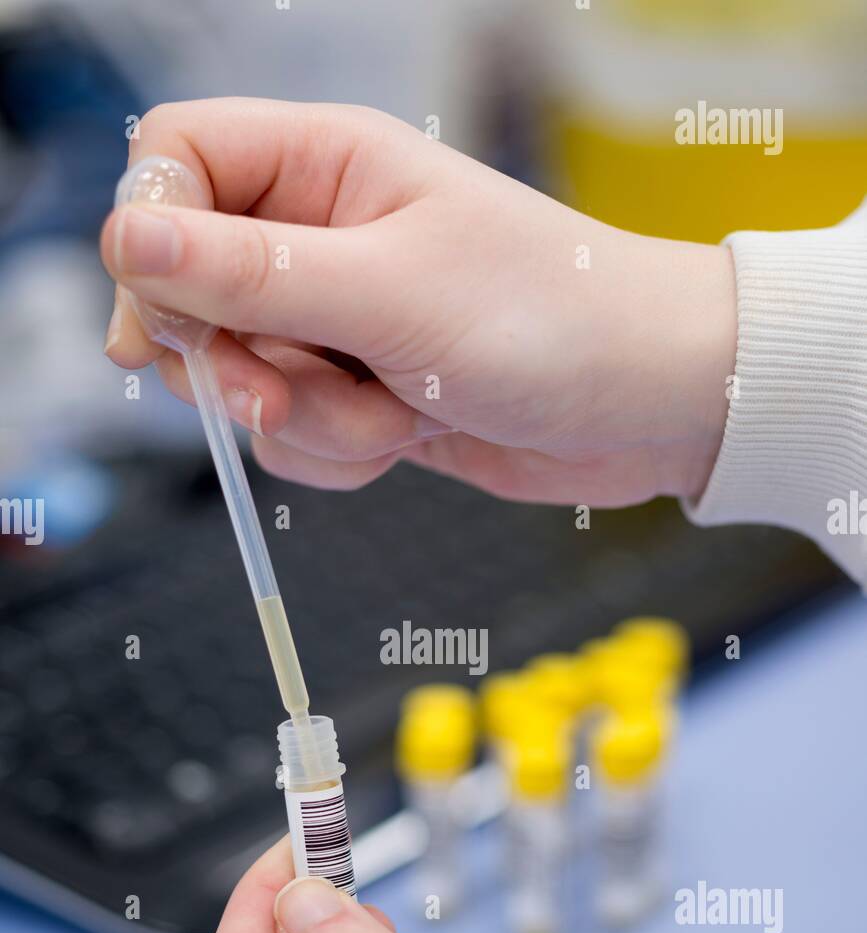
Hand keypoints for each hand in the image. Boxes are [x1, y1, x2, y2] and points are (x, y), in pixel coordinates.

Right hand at [100, 97, 734, 507]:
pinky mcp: (361, 392)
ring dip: (305, 419)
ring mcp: (340, 321)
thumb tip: (128, 241)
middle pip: (190, 289)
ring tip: (393, 411)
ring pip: (241, 377)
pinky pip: (294, 434)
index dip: (150, 238)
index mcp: (325, 166)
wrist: (651, 407)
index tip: (165, 321)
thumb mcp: (391, 292)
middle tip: (285, 386)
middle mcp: (321, 236)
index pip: (175, 164)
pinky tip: (409, 438)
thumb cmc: (551, 320)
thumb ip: (253, 273)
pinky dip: (340, 453)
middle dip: (232, 360)